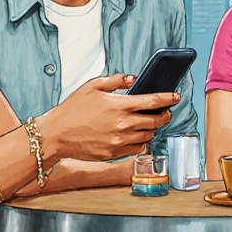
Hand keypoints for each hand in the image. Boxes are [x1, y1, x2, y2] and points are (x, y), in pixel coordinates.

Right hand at [38, 74, 178, 161]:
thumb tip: (134, 78)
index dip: (169, 98)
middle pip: (156, 120)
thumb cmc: (72, 109)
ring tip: (151, 122)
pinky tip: (138, 135)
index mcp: (121, 106)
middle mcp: (123, 124)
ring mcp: (119, 141)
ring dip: (154, 128)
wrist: (54, 135)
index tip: (176, 97)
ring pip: (149, 135)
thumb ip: (116, 80)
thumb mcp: (92, 86)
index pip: (154, 101)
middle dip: (165, 115)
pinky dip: (142, 142)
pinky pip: (137, 148)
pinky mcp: (113, 153)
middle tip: (166, 111)